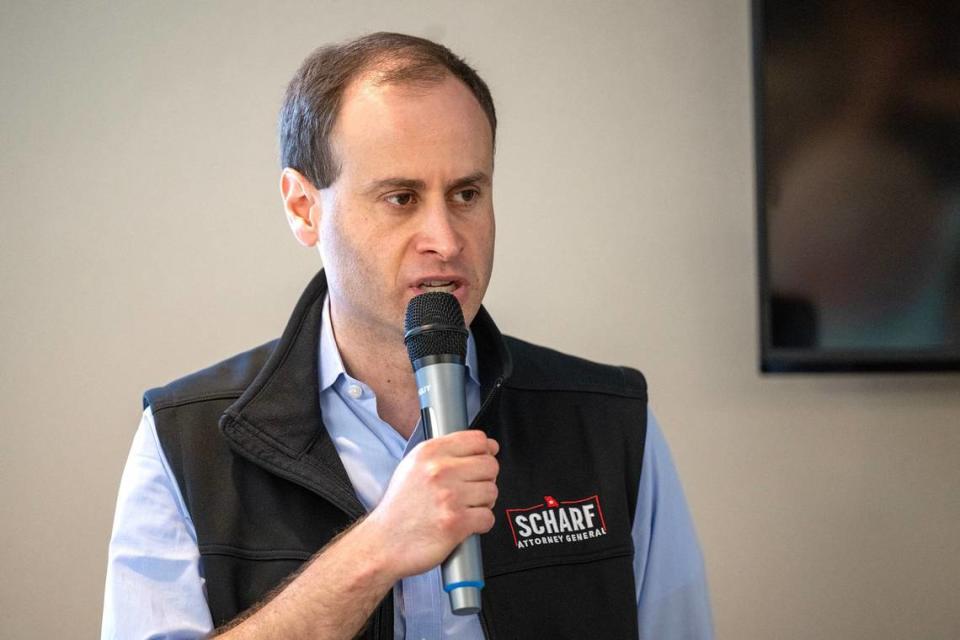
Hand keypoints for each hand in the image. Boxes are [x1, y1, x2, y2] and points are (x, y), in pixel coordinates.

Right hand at [360, 430, 498, 580]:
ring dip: (483, 503)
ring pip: (492, 491)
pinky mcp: (456, 522)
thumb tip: (484, 447)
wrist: (383, 543)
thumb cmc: (399, 508)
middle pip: (490, 465)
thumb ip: (445, 453)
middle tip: (472, 490)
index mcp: (430, 452)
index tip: (484, 460)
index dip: (486, 451)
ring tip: (464, 508)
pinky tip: (464, 523)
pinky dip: (481, 524)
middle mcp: (439, 470)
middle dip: (486, 479)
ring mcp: (449, 496)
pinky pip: (488, 517)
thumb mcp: (413, 465)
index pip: (478, 440)